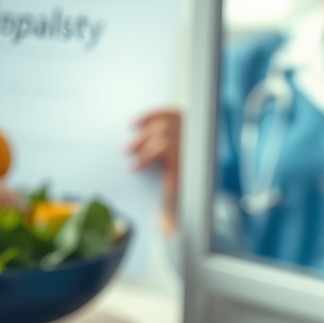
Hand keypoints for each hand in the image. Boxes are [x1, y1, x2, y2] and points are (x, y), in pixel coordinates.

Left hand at [129, 109, 181, 232]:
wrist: (175, 207)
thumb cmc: (168, 180)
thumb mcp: (163, 155)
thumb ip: (159, 138)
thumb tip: (138, 124)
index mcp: (193, 136)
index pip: (175, 115)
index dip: (153, 115)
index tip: (133, 123)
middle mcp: (195, 142)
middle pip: (168, 124)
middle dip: (144, 132)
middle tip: (127, 148)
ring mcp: (191, 153)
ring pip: (164, 136)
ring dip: (142, 143)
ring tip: (129, 154)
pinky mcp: (184, 165)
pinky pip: (163, 150)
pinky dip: (145, 156)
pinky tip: (136, 167)